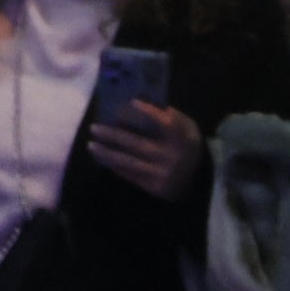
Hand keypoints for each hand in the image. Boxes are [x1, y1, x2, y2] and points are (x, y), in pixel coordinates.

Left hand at [86, 100, 205, 201]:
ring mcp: (164, 174)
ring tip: (91, 145)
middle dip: (113, 136)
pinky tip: (103, 158)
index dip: (151, 113)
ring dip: (107, 153)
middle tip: (93, 128)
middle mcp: (174, 157)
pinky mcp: (156, 188)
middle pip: (138, 144)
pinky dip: (115, 166)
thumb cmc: (184, 144)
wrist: (198, 178)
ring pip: (130, 162)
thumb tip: (134, 102)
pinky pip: (131, 175)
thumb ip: (167, 115)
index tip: (132, 102)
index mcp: (183, 138)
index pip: (169, 124)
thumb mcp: (185, 127)